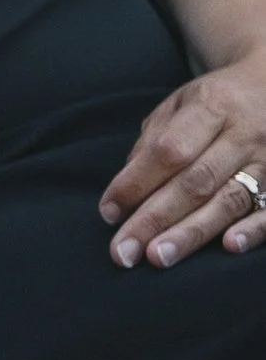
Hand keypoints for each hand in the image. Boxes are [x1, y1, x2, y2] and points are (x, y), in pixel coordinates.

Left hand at [101, 59, 265, 266]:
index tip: (108, 212)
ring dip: (192, 233)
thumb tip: (126, 188)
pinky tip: (229, 246)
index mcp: (212, 106)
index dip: (136, 182)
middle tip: (124, 251)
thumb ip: (154, 140)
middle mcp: (245, 133)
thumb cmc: (218, 101)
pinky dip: (252, 230)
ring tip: (158, 257)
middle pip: (195, 182)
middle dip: (155, 219)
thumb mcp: (181, 103)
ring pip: (229, 201)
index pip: (169, 150)